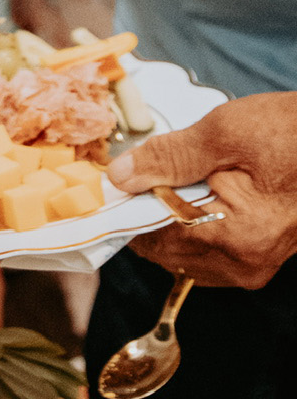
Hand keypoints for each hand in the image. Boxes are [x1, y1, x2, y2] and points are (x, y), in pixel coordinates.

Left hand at [113, 96, 296, 288]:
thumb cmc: (292, 131)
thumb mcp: (224, 132)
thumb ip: (168, 157)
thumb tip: (120, 177)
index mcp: (237, 236)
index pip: (155, 236)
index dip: (131, 206)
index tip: (118, 180)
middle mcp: (246, 264)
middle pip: (166, 252)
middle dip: (148, 213)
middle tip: (150, 172)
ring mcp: (255, 266)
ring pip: (182, 256)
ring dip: (168, 222)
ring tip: (181, 180)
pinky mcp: (259, 259)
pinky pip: (206, 254)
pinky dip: (190, 229)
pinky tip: (198, 196)